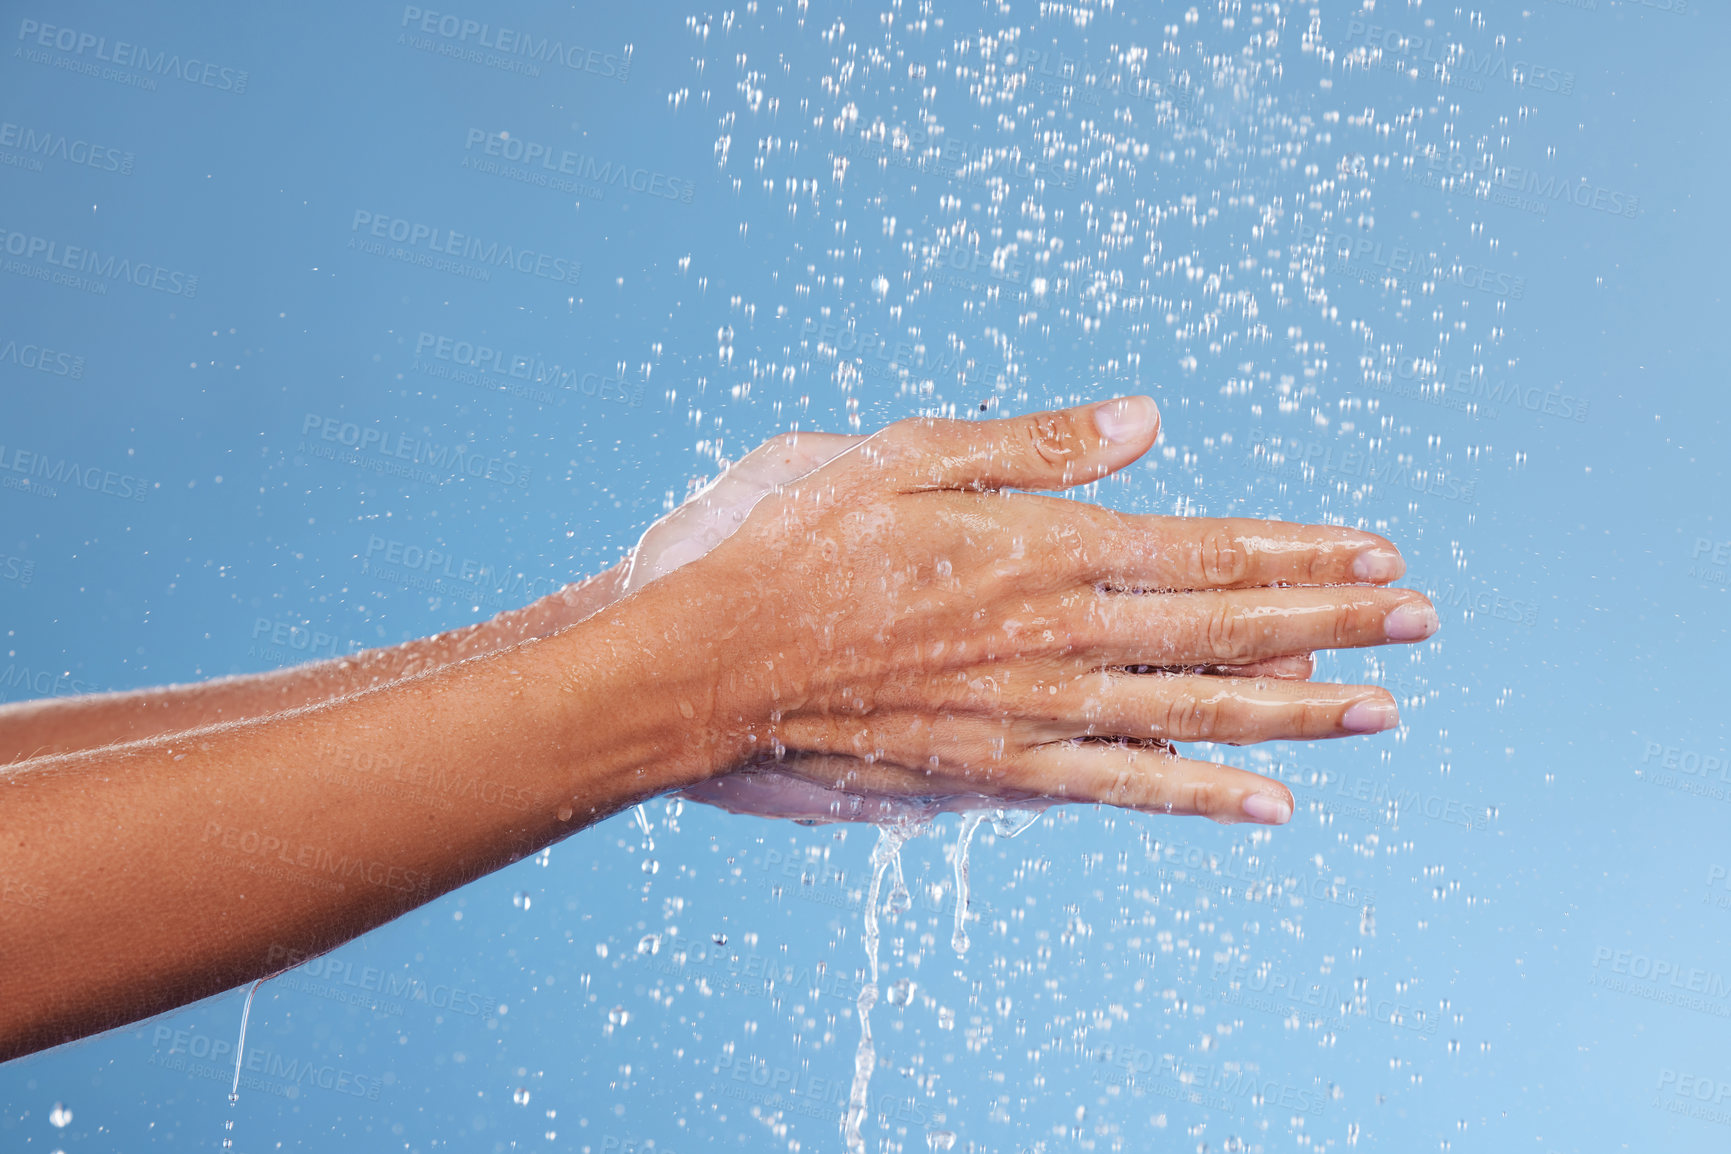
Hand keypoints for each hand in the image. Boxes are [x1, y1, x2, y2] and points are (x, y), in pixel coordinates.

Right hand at [626, 397, 1432, 825]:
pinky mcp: (995, 773)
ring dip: (1297, 712)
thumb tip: (1145, 421)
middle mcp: (1055, 634)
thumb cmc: (790, 547)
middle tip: (1422, 623)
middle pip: (1223, 630)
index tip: (1376, 552)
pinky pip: (1119, 788)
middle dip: (1333, 623)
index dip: (1297, 553)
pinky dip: (1198, 794)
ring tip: (1383, 711)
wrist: (704, 667)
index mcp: (1039, 547)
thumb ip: (1029, 446)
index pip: (1203, 550)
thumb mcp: (900, 457)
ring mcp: (1031, 712)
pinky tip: (1267, 806)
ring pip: (1194, 712)